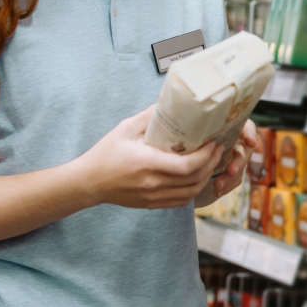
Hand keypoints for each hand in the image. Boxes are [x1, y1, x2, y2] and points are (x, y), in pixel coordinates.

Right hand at [71, 105, 224, 209]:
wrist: (89, 182)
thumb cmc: (105, 154)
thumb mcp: (125, 128)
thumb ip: (148, 116)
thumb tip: (168, 102)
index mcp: (147, 163)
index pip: (186, 166)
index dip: (206, 156)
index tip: (213, 143)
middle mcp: (152, 183)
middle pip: (193, 180)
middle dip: (211, 164)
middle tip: (217, 149)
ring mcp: (153, 196)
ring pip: (190, 193)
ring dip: (205, 178)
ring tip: (210, 163)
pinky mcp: (152, 204)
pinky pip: (180, 201)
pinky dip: (193, 190)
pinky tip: (195, 178)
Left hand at [195, 119, 258, 209]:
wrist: (193, 141)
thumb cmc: (197, 129)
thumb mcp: (198, 126)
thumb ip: (200, 126)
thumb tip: (190, 123)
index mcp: (234, 127)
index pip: (247, 127)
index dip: (250, 135)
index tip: (250, 143)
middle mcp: (239, 141)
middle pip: (244, 152)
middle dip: (239, 162)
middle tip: (231, 170)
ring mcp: (237, 156)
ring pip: (239, 168)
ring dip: (230, 178)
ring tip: (218, 185)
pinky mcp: (232, 169)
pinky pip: (234, 179)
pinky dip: (226, 186)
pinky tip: (217, 191)